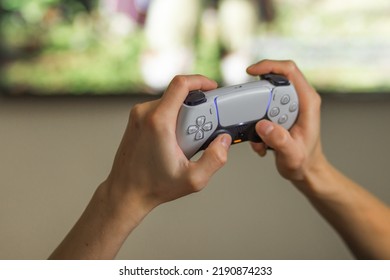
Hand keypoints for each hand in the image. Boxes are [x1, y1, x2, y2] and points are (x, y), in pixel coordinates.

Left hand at [49, 75, 231, 259]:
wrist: (125, 192)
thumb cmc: (154, 186)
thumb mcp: (193, 179)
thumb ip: (215, 159)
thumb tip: (224, 140)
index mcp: (158, 121)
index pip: (180, 84)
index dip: (200, 80)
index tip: (212, 88)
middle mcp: (145, 113)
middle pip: (178, 95)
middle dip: (196, 108)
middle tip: (203, 129)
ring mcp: (137, 116)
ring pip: (169, 103)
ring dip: (184, 115)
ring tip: (188, 140)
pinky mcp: (136, 121)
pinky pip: (160, 110)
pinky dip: (173, 119)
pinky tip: (176, 140)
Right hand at [247, 60, 323, 186]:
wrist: (305, 169)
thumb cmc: (304, 161)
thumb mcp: (292, 154)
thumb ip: (279, 140)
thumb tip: (263, 125)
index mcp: (307, 102)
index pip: (289, 71)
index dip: (269, 65)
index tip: (251, 71)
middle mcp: (299, 100)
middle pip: (273, 80)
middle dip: (257, 98)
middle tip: (251, 117)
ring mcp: (288, 105)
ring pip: (264, 96)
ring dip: (255, 115)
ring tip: (260, 138)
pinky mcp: (280, 113)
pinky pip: (261, 109)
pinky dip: (255, 124)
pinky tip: (261, 142)